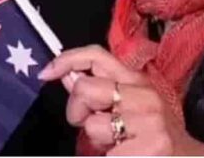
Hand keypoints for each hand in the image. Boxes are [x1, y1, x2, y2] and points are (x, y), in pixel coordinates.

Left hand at [38, 45, 203, 155]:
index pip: (98, 56)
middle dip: (76, 110)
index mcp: (139, 82)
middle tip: (90, 126)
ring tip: (118, 146)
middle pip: (85, 89)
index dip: (67, 60)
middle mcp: (146, 98)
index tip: (46, 73)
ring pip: (92, 126)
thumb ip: (101, 91)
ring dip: (96, 142)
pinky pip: (103, 154)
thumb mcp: (134, 107)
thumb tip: (67, 76)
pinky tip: (125, 156)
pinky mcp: (147, 150)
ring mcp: (148, 124)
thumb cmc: (157, 138)